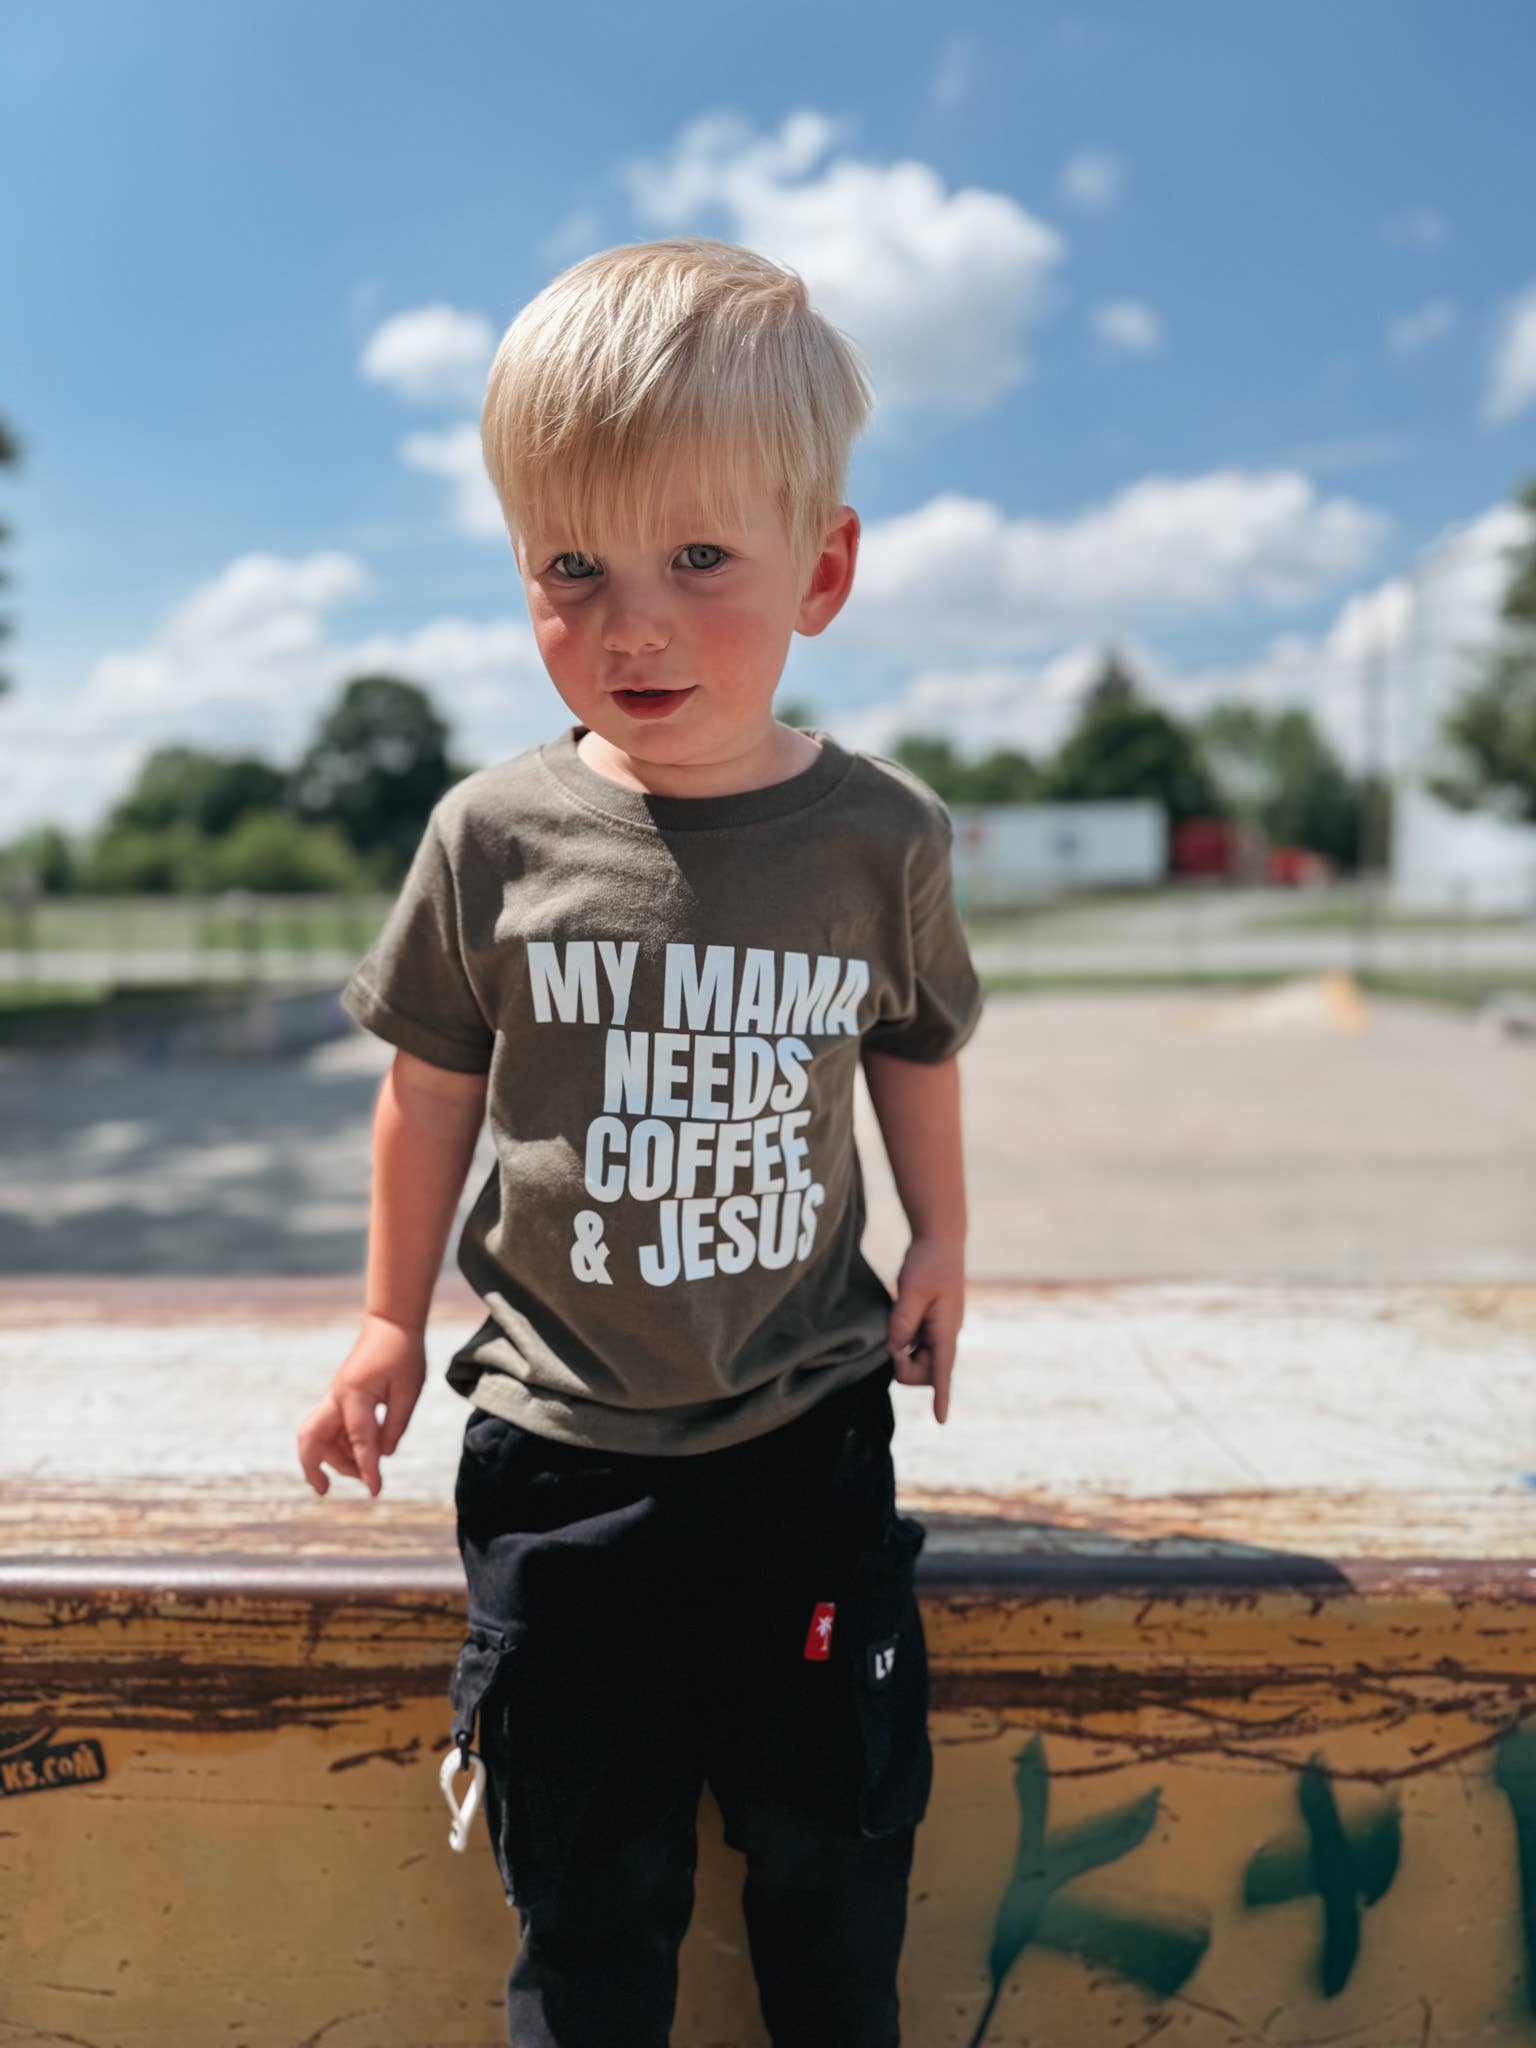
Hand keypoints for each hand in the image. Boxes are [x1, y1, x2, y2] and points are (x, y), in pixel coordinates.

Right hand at [296, 1315, 426, 1498]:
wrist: (391, 1325)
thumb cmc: (403, 1354)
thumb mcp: (409, 1390)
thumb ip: (395, 1425)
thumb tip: (382, 1455)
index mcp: (354, 1395)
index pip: (359, 1441)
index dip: (367, 1469)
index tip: (376, 1491)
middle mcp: (337, 1398)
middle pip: (310, 1438)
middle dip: (313, 1467)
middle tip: (326, 1490)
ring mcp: (335, 1398)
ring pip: (320, 1437)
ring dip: (336, 1458)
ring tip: (366, 1471)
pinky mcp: (341, 1398)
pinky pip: (331, 1429)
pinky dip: (341, 1446)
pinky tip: (363, 1453)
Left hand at [887, 1235, 964, 1425]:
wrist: (940, 1240)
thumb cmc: (928, 1263)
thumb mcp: (912, 1290)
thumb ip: (903, 1321)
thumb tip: (895, 1349)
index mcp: (946, 1329)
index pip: (943, 1370)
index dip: (941, 1396)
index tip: (940, 1420)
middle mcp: (946, 1333)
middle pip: (929, 1371)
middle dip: (907, 1369)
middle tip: (890, 1345)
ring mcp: (939, 1328)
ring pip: (922, 1358)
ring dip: (905, 1355)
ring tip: (893, 1331)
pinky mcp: (931, 1321)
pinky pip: (917, 1344)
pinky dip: (905, 1343)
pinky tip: (897, 1324)